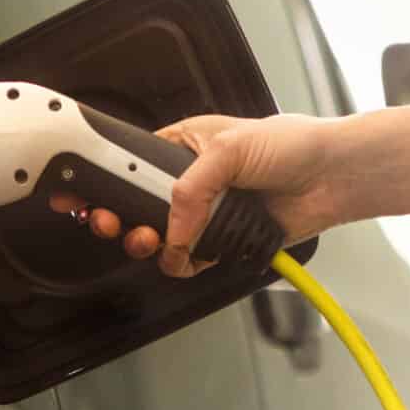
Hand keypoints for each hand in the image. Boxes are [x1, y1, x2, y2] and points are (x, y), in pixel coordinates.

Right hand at [48, 111, 343, 276]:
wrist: (331, 179)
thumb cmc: (291, 145)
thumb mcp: (230, 148)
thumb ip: (191, 187)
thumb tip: (171, 225)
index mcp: (181, 146)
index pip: (128, 162)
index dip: (102, 180)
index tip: (78, 192)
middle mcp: (188, 182)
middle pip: (134, 207)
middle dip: (117, 218)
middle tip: (110, 223)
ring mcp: (204, 214)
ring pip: (157, 239)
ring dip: (149, 245)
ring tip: (152, 242)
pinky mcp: (222, 242)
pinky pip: (188, 261)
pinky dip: (183, 263)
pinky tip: (189, 256)